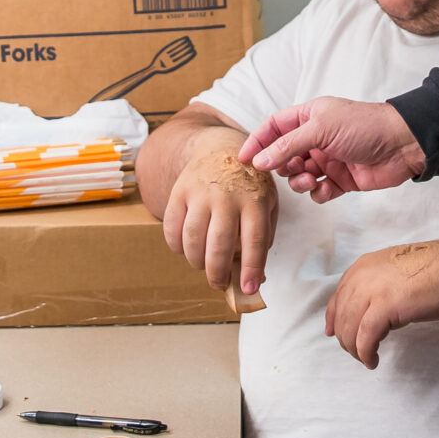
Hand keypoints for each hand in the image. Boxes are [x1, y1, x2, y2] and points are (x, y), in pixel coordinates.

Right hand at [162, 133, 277, 295]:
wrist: (221, 148)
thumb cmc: (248, 184)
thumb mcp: (267, 204)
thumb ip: (263, 238)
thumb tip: (255, 279)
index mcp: (255, 200)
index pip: (254, 241)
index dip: (251, 269)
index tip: (248, 289)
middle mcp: (227, 195)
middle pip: (219, 244)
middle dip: (217, 273)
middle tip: (219, 284)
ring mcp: (200, 192)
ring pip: (193, 238)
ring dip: (196, 262)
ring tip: (203, 265)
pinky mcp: (179, 190)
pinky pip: (171, 227)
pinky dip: (176, 246)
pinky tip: (186, 249)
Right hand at [241, 98, 425, 202]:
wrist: (402, 145)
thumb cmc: (364, 126)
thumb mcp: (321, 129)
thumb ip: (288, 145)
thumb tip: (260, 160)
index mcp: (309, 117)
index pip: (274, 128)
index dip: (257, 142)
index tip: (243, 159)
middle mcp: (316, 138)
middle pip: (284, 156)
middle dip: (282, 166)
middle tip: (290, 170)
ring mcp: (328, 160)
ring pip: (299, 176)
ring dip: (299, 181)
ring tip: (310, 180)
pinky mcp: (341, 180)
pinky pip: (319, 191)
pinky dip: (319, 193)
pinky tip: (326, 189)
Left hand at [326, 242, 438, 367]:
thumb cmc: (436, 270)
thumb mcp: (397, 270)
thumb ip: (379, 284)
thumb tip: (371, 308)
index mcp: (364, 265)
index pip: (338, 295)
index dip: (333, 317)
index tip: (332, 332)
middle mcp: (362, 276)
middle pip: (341, 314)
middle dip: (345, 337)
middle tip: (356, 351)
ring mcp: (372, 291)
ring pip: (349, 328)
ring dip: (354, 349)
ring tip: (366, 359)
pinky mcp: (385, 308)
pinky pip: (365, 338)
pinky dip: (365, 352)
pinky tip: (373, 360)